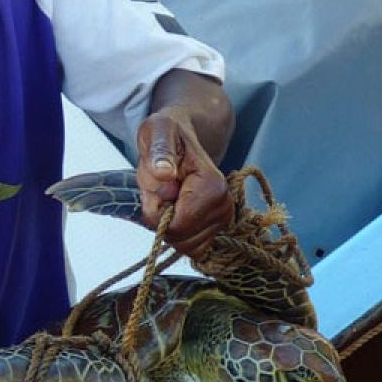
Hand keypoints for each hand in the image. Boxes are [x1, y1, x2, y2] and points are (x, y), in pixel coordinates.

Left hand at [135, 109, 232, 257]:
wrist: (182, 134)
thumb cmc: (167, 134)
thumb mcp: (157, 133)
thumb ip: (159, 153)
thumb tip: (163, 173)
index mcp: (212, 185)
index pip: (177, 225)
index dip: (156, 212)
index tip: (156, 188)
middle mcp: (225, 205)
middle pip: (182, 240)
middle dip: (163, 220)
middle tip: (161, 190)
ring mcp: (224, 218)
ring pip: (187, 246)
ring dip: (170, 226)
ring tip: (169, 196)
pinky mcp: (219, 227)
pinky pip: (194, 247)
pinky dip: (179, 233)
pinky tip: (176, 208)